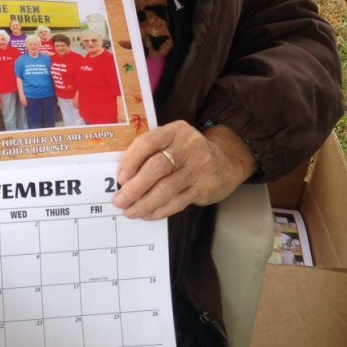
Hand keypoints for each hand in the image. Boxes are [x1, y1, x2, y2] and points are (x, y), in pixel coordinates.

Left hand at [113, 121, 257, 220]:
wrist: (226, 161)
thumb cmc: (187, 153)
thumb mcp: (172, 141)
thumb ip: (151, 152)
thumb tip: (123, 178)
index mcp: (175, 131)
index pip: (148, 142)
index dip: (131, 161)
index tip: (120, 178)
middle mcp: (188, 146)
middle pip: (157, 167)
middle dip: (135, 187)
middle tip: (120, 201)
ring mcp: (198, 167)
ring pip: (166, 188)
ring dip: (144, 203)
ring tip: (130, 211)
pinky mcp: (205, 187)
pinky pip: (178, 201)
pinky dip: (160, 210)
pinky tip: (147, 214)